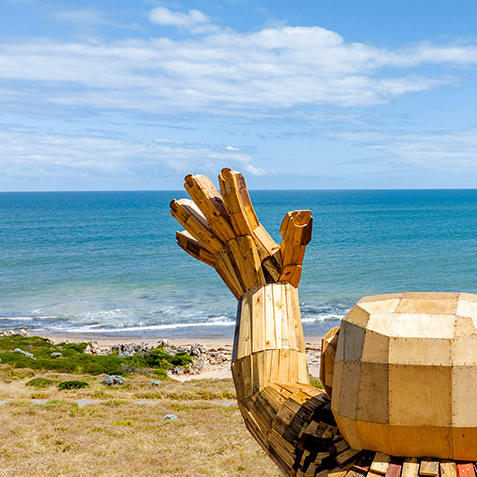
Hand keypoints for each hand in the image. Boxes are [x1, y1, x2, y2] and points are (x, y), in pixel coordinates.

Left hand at [169, 168, 312, 295]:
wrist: (266, 306)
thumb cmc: (283, 280)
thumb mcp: (294, 257)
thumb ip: (297, 234)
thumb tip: (303, 212)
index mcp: (250, 238)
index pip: (239, 208)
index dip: (233, 189)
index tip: (225, 171)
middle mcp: (233, 243)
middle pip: (214, 215)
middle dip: (202, 196)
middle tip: (189, 177)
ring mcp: (223, 254)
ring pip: (202, 232)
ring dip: (187, 216)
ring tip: (174, 202)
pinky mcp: (220, 265)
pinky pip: (201, 254)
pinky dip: (189, 244)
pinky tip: (177, 235)